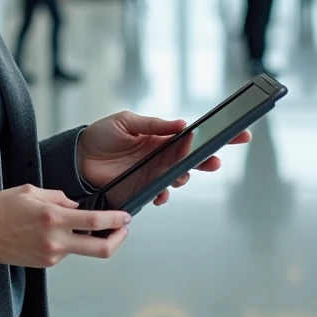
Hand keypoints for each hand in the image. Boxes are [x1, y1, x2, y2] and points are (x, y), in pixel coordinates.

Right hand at [0, 185, 128, 267]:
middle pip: (100, 249)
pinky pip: (66, 252)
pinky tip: (56, 232)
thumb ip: (58, 196)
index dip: (115, 220)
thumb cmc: (0, 210)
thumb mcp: (30, 190)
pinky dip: (68, 242)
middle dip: (117, 240)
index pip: (94, 222)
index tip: (125, 216)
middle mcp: (55, 239)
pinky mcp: (46, 263)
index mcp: (52, 217)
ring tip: (80, 225)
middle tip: (122, 230)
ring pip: (82, 249)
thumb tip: (75, 204)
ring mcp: (51, 254)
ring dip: (87, 238)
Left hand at [78, 111, 250, 206]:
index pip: (194, 135)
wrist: (77, 159)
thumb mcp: (126, 122)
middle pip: (194, 159)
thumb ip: (153, 124)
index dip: (217, 135)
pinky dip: (164, 194)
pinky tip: (160, 192)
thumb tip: (182, 124)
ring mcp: (153, 173)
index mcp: (161, 136)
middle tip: (215, 161)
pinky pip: (161, 194)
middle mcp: (161, 155)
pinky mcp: (142, 189)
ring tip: (179, 174)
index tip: (239, 134)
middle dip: (208, 160)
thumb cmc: (100, 135)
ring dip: (184, 177)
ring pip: (180, 177)